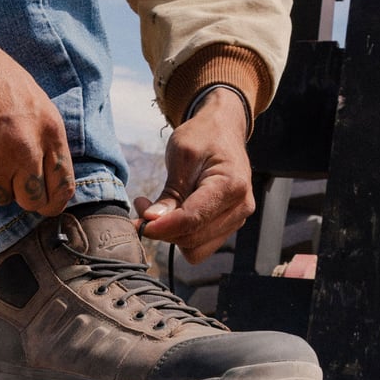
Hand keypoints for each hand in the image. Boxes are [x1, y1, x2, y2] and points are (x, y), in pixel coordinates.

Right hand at [0, 0, 74, 213]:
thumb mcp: (33, 99)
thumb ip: (43, 139)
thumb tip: (50, 178)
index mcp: (47, 131)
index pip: (62, 187)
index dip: (53, 201)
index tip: (45, 203)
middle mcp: (22, 152)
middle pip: (32, 201)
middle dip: (23, 194)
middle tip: (9, 176)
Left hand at [134, 87, 253, 262]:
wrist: (225, 131)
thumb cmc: (204, 137)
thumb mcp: (182, 155)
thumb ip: (169, 192)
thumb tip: (152, 221)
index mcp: (231, 186)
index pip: (193, 219)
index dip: (162, 227)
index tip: (139, 222)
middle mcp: (240, 208)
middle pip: (193, 238)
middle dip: (163, 229)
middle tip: (142, 208)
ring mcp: (236, 220)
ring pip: (195, 248)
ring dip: (171, 235)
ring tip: (156, 210)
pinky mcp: (228, 227)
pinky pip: (199, 246)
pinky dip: (180, 236)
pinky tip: (171, 216)